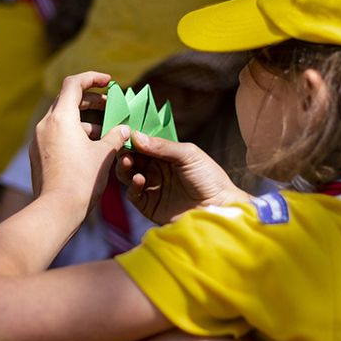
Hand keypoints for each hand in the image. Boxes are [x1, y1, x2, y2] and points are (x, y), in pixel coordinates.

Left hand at [30, 72, 131, 217]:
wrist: (56, 210)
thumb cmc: (82, 180)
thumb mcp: (105, 154)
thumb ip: (116, 135)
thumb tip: (124, 128)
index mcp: (61, 118)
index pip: (74, 84)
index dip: (93, 78)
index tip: (110, 82)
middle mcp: (45, 125)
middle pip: (67, 100)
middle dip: (92, 101)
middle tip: (111, 105)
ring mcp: (39, 141)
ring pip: (63, 120)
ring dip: (85, 120)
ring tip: (107, 131)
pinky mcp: (38, 155)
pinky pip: (57, 136)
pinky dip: (74, 134)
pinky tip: (92, 148)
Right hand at [116, 131, 245, 224]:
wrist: (219, 208)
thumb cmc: (209, 177)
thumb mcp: (188, 155)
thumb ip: (162, 146)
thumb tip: (135, 135)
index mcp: (164, 154)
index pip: (142, 144)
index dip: (131, 138)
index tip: (121, 132)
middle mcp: (155, 169)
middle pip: (131, 158)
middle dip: (124, 152)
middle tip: (122, 150)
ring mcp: (151, 187)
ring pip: (128, 175)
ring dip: (124, 168)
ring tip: (128, 163)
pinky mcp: (149, 205)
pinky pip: (133, 194)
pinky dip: (132, 186)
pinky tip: (139, 180)